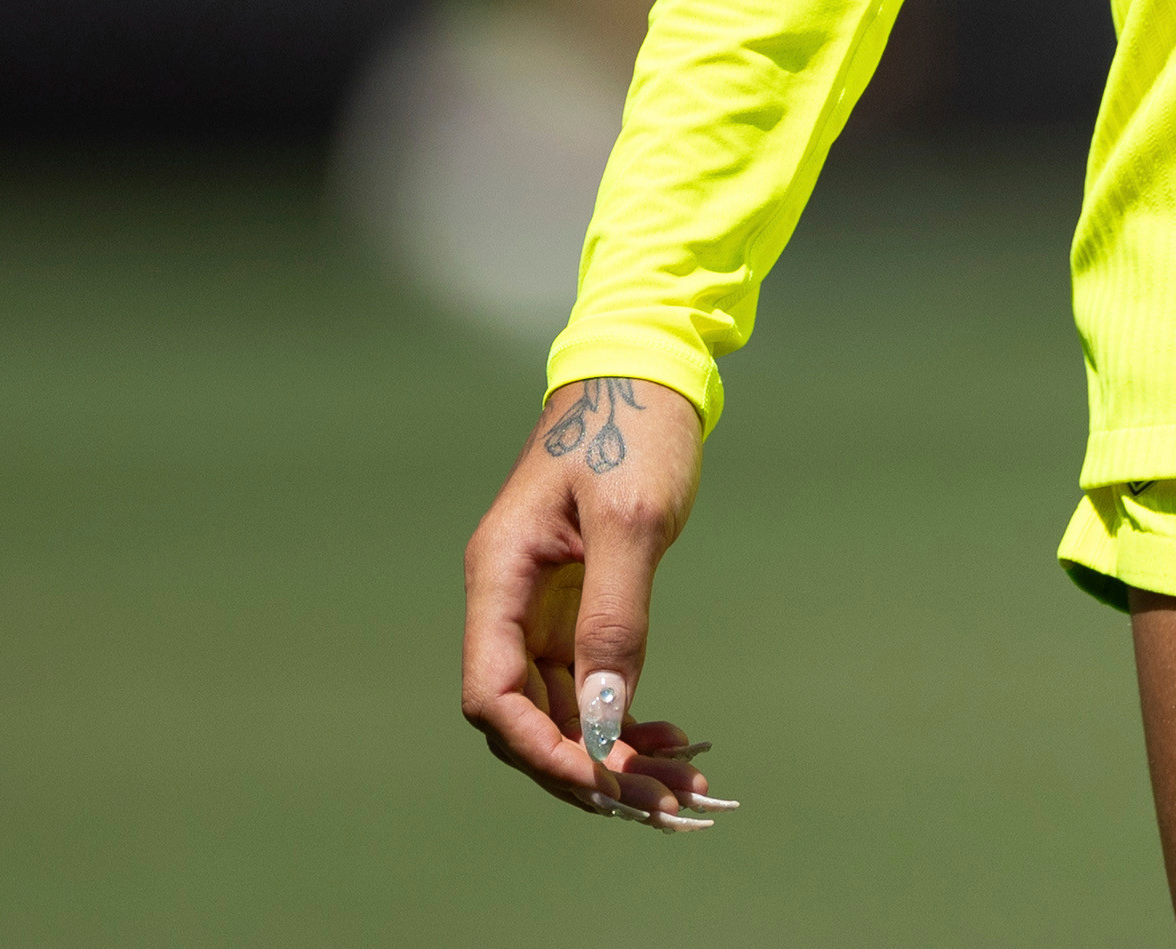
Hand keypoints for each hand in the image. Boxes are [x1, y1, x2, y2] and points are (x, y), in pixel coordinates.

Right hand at [458, 378, 736, 834]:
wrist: (648, 370)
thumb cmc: (634, 428)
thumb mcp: (632, 521)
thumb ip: (614, 620)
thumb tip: (604, 723)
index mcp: (500, 575)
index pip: (492, 696)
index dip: (540, 749)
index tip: (604, 781)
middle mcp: (508, 600)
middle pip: (526, 718)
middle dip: (588, 768)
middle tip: (664, 804)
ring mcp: (540, 606)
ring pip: (563, 709)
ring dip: (614, 754)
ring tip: (683, 786)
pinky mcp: (575, 605)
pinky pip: (589, 684)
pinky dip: (625, 718)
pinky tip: (670, 739)